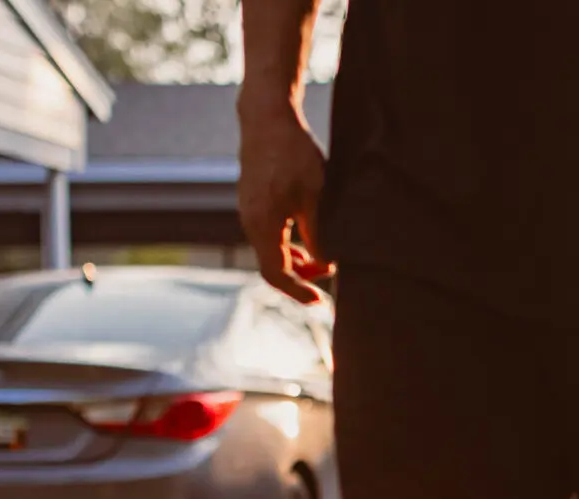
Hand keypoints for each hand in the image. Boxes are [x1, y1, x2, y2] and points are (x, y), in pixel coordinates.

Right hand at [238, 91, 331, 302]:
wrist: (267, 117)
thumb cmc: (293, 154)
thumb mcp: (315, 196)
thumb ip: (319, 233)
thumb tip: (326, 265)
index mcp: (261, 224)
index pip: (275, 273)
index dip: (297, 291)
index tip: (320, 300)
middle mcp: (249, 221)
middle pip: (272, 265)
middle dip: (300, 278)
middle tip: (330, 278)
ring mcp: (248, 211)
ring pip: (271, 250)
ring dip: (296, 262)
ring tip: (324, 264)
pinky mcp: (253, 202)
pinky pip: (268, 235)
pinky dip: (288, 246)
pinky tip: (308, 245)